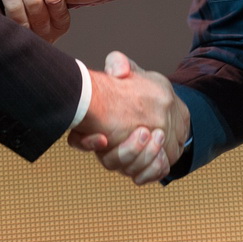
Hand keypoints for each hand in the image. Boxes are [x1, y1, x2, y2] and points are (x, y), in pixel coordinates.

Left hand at [0, 0, 70, 42]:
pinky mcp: (5, 36)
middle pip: (38, 18)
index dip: (57, 4)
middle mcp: (42, 32)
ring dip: (13, 2)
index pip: (60, 15)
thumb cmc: (38, 10)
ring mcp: (23, 36)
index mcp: (56, 24)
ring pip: (19, 22)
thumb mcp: (51, 2)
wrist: (22, 42)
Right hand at [67, 51, 189, 184]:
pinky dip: (154, 170)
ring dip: (145, 157)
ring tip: (159, 136)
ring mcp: (125, 160)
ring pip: (129, 171)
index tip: (103, 138)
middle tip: (144, 131)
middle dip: (128, 150)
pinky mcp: (143, 168)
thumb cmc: (138, 88)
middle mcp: (107, 149)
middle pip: (110, 162)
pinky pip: (146, 177)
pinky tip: (163, 155)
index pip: (79, 141)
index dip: (87, 143)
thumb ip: (119, 64)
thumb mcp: (129, 72)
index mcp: (96, 127)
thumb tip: (119, 71)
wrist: (161, 103)